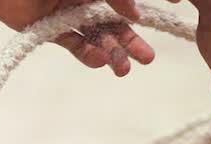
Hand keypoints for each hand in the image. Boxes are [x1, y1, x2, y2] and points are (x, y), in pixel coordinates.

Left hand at [0, 0, 155, 76]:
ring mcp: (68, 14)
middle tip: (147, 59)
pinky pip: (73, 44)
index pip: (125, 1)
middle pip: (114, 23)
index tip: (160, 18)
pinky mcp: (50, 29)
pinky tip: (99, 61)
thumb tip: (135, 15)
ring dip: (111, 53)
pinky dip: (87, 54)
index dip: (141, 11)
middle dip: (130, 41)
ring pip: (95, 37)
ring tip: (123, 70)